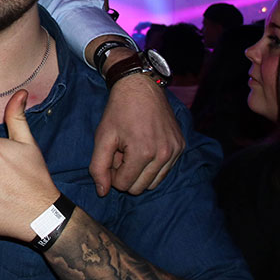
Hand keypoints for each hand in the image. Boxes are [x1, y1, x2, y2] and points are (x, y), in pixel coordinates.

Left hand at [89, 72, 183, 196]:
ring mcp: (175, 151)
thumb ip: (98, 167)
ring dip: (139, 172)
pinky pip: (165, 170)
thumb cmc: (118, 111)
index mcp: (143, 153)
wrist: (140, 87)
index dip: (112, 172)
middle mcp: (164, 155)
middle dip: (126, 174)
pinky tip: (144, 146)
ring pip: (153, 182)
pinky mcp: (181, 146)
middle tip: (121, 152)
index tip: (111, 154)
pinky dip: (152, 165)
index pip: (123, 185)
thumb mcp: (102, 137)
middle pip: (140, 187)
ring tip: (132, 150)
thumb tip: (102, 193)